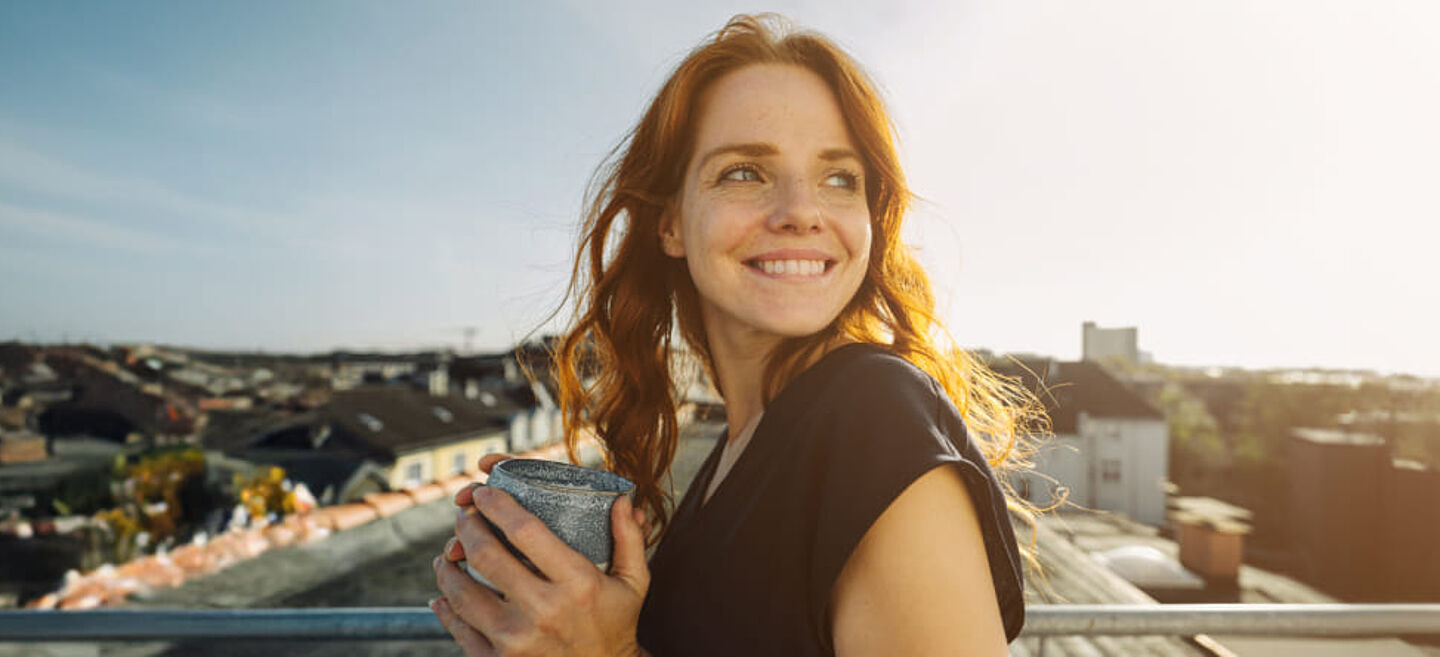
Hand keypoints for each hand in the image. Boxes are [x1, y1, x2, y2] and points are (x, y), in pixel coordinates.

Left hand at [431, 458, 649, 656]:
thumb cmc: (616, 626)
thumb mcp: (633, 583)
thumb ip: (629, 539)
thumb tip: (622, 500)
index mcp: (577, 583)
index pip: (526, 531)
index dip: (498, 506)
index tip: (485, 493)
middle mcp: (544, 610)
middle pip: (487, 556)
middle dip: (467, 527)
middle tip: (464, 516)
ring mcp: (517, 640)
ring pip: (462, 592)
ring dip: (448, 566)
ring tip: (449, 553)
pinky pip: (460, 629)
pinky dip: (446, 608)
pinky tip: (443, 594)